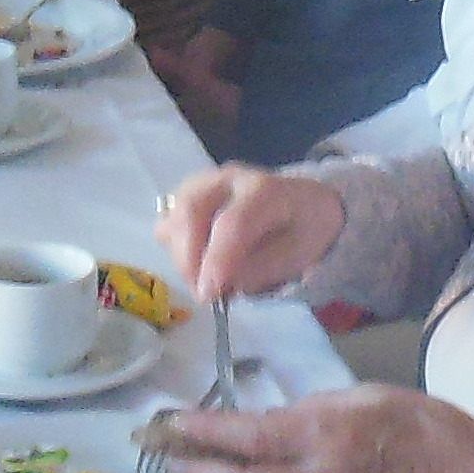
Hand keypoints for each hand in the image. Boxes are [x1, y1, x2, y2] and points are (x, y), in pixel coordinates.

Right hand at [157, 161, 339, 297]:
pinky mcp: (187, 196)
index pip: (232, 223)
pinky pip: (169, 223)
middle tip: (205, 294)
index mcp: (265, 189)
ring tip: (206, 280)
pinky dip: (177, 249)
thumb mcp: (296, 256)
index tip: (209, 295)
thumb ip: (259, 271)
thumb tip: (221, 285)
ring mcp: (204, 183)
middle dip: (190, 260)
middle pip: (191, 212)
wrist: (304, 203)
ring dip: (183, 257)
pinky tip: (200, 262)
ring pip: (174, 218)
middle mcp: (229, 178)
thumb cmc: (302, 231)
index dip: (217, 260)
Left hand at [158, 384, 473, 472]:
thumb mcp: (370, 395)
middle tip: (173, 460)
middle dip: (201, 472)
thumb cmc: (428, 427)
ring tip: (212, 472)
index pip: (247, 434)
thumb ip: (320, 408)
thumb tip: (283, 421)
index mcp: (324, 432)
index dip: (203, 431)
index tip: (172, 424)